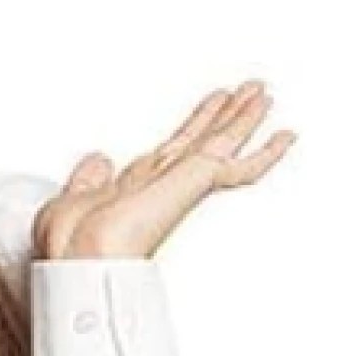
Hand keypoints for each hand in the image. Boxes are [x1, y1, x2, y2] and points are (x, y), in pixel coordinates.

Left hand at [33, 79, 295, 260]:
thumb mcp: (71, 200)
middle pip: (199, 142)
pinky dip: (265, 153)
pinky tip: (284, 137)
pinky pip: (238, 167)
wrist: (81, 260)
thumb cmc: (72, 245)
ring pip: (220, 145)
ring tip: (262, 96)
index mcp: (133, 189)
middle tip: (244, 95)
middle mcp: (161, 186)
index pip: (169, 153)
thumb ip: (87, 179)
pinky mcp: (194, 186)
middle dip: (220, 117)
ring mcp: (180, 186)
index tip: (204, 114)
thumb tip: (97, 161)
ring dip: (242, 119)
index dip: (189, 131)